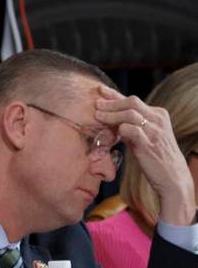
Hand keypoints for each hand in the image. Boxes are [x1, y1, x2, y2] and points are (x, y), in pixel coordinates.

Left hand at [94, 85, 194, 224]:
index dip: (115, 95)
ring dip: (111, 114)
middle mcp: (158, 119)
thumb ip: (131, 128)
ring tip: (97, 117)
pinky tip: (112, 132)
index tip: (100, 91)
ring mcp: (154, 130)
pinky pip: (131, 130)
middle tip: (96, 105)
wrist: (172, 177)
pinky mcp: (148, 143)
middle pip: (131, 102)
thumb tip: (112, 122)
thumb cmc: (156, 158)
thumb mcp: (144, 137)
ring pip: (130, 113)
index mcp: (158, 115)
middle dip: (111, 102)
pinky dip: (119, 129)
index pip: (133, 101)